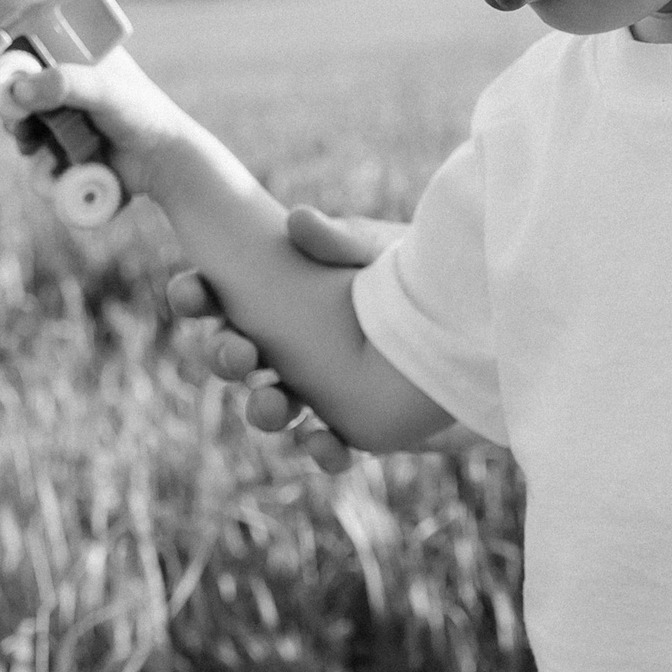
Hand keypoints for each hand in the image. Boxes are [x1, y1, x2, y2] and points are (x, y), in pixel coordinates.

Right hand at [0, 37, 199, 200]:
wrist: (164, 165)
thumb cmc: (142, 114)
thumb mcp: (105, 90)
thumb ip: (64, 84)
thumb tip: (16, 92)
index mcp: (67, 50)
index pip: (13, 39)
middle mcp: (57, 80)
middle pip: (4, 84)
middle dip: (1, 102)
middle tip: (14, 114)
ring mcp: (56, 115)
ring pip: (14, 123)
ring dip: (19, 134)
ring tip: (36, 141)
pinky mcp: (58, 149)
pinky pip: (30, 155)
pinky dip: (36, 161)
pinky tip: (55, 164)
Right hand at [166, 205, 407, 471]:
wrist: (483, 328)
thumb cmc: (423, 279)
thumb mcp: (384, 252)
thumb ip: (340, 239)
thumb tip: (296, 221)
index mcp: (283, 293)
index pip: (220, 296)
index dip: (195, 296)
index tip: (188, 293)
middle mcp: (292, 344)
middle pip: (234, 356)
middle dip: (225, 356)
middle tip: (240, 353)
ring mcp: (322, 387)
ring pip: (271, 404)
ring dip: (263, 408)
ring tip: (274, 405)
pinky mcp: (358, 424)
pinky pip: (327, 445)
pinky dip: (323, 450)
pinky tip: (328, 444)